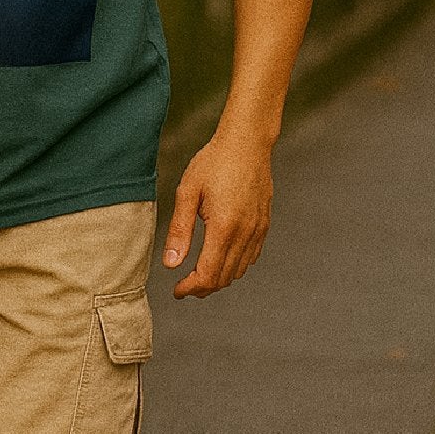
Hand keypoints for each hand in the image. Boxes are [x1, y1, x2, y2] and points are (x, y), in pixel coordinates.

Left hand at [162, 129, 272, 298]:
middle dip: (202, 288)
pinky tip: (220, 258)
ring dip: (218, 279)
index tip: (177, 290)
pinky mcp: (264, 224)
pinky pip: (251, 257)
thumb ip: (180, 230)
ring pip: (239, 271)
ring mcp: (258, 230)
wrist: (247, 143)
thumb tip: (171, 265)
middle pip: (224, 278)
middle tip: (184, 285)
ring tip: (198, 274)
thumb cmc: (213, 163)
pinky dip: (234, 266)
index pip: (208, 274)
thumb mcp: (187, 192)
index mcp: (224, 227)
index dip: (190, 288)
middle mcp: (245, 233)